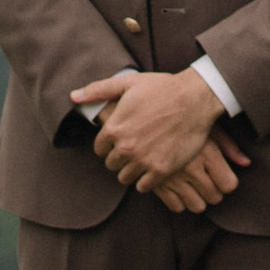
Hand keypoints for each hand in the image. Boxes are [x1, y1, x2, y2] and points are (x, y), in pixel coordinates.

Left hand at [74, 69, 224, 192]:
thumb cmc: (163, 88)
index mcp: (114, 128)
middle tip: (133, 151)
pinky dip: (146, 181)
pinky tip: (152, 170)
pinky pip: (143, 186)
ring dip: (131, 171)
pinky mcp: (161, 170)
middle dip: (120, 158)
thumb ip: (98, 90)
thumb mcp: (128, 83)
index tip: (120, 142)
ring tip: (142, 162)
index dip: (109, 145)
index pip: (99, 149)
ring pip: (125, 177)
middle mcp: (125, 147)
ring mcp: (143, 160)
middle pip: (111, 164)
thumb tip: (74, 96)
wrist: (195, 99)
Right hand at [154, 126, 250, 213]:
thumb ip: (229, 146)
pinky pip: (175, 207)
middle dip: (214, 192)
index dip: (227, 183)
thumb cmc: (183, 120)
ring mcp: (173, 178)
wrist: (145, 116)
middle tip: (208, 182)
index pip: (229, 184)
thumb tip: (246, 163)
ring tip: (194, 188)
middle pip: (215, 197)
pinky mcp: (156, 185)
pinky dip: (179, 201)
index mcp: (207, 153)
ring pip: (197, 206)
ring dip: (198, 200)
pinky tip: (178, 188)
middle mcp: (192, 168)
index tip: (223, 177)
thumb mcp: (208, 126)